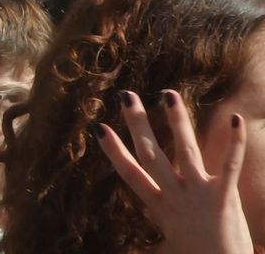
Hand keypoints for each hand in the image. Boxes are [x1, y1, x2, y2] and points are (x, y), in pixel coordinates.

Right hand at [96, 89, 253, 253]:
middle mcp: (175, 196)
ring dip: (176, 120)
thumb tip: (129, 242)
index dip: (113, 150)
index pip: (130, 173)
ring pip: (185, 150)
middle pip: (150, 153)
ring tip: (168, 94)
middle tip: (127, 95)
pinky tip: (236, 119)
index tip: (98, 128)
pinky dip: (234, 142)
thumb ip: (158, 224)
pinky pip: (229, 165)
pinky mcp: (225, 198)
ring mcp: (199, 195)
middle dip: (138, 123)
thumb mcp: (171, 240)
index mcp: (160, 207)